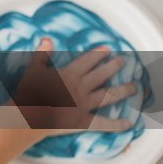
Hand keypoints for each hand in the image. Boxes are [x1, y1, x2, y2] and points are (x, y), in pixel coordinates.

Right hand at [12, 38, 135, 134]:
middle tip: (123, 61)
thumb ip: (42, 54)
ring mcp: (84, 105)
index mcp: (70, 75)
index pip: (87, 61)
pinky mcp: (82, 122)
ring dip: (122, 91)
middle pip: (101, 75)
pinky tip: (128, 124)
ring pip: (108, 96)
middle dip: (113, 66)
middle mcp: (81, 88)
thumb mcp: (33, 69)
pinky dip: (116, 125)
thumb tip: (47, 38)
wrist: (29, 117)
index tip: (108, 48)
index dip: (98, 54)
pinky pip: (102, 123)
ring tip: (134, 87)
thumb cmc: (29, 92)